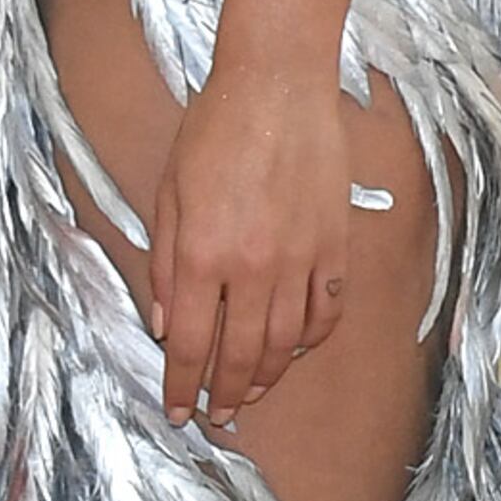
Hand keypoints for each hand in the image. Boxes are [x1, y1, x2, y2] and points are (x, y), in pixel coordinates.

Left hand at [149, 57, 355, 426]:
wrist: (277, 85)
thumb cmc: (213, 131)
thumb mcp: (169, 194)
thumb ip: (167, 264)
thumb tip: (166, 324)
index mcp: (204, 255)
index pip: (191, 344)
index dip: (182, 386)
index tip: (177, 411)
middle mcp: (254, 267)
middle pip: (240, 355)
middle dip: (224, 394)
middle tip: (215, 414)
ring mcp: (300, 260)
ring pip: (286, 343)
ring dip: (266, 376)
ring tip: (250, 392)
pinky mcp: (334, 246)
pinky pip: (325, 311)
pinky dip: (310, 339)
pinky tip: (294, 348)